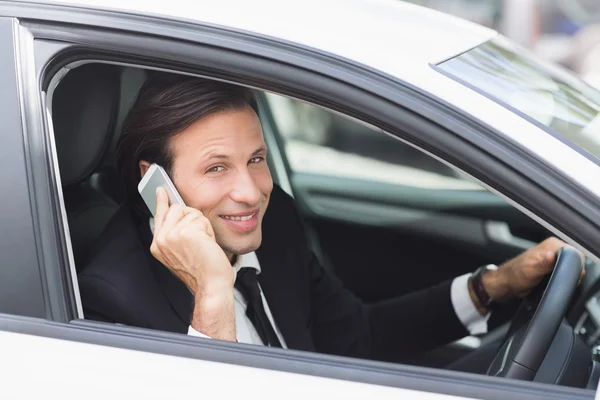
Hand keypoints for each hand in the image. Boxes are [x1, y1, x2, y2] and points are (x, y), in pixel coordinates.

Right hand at [151, 187, 235, 340]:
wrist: (211, 284)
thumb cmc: (202, 271)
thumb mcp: (182, 251)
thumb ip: (176, 233)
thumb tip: (178, 210)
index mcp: (158, 245)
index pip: (159, 216)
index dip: (161, 201)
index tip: (160, 190)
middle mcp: (161, 240)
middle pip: (177, 209)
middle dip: (193, 220)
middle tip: (199, 241)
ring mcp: (171, 235)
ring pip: (191, 212)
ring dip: (202, 226)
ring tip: (203, 245)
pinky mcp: (185, 232)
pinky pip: (200, 218)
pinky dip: (208, 230)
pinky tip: (207, 245)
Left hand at [481, 237, 584, 304]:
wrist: (507, 282)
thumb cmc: (515, 275)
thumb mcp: (531, 271)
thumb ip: (543, 263)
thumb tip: (552, 255)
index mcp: (551, 245)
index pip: (575, 253)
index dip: (575, 266)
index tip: (566, 275)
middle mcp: (554, 249)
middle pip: (575, 261)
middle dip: (570, 272)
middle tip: (556, 279)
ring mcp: (554, 257)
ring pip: (570, 268)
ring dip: (565, 276)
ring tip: (551, 280)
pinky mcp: (552, 266)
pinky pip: (564, 272)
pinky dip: (561, 278)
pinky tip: (552, 281)